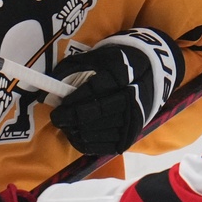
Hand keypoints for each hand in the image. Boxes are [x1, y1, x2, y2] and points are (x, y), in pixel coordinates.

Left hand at [49, 28, 183, 154]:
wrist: (152, 74)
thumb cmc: (118, 63)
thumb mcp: (98, 56)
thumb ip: (74, 68)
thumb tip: (50, 86)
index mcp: (123, 74)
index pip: (95, 90)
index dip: (74, 99)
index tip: (60, 103)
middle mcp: (131, 98)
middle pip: (97, 113)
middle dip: (72, 117)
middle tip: (57, 117)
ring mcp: (132, 120)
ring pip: (99, 131)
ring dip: (77, 131)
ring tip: (65, 125)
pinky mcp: (130, 136)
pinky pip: (105, 146)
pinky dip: (87, 143)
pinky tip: (76, 136)